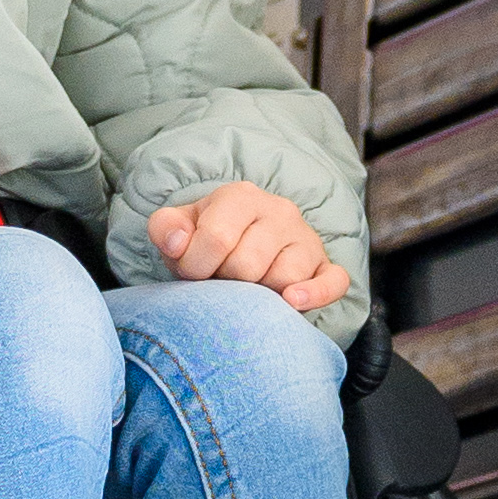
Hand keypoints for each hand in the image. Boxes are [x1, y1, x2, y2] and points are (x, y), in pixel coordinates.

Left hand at [148, 181, 352, 314]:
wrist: (244, 243)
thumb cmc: (208, 242)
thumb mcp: (180, 229)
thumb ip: (165, 228)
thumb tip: (177, 243)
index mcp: (241, 196)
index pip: (216, 238)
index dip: (195, 266)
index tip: (192, 273)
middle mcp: (279, 211)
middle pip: (247, 265)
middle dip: (226, 283)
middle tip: (222, 281)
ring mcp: (305, 239)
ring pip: (283, 279)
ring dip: (258, 295)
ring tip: (247, 288)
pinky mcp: (325, 265)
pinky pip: (332, 282)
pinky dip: (314, 295)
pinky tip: (292, 302)